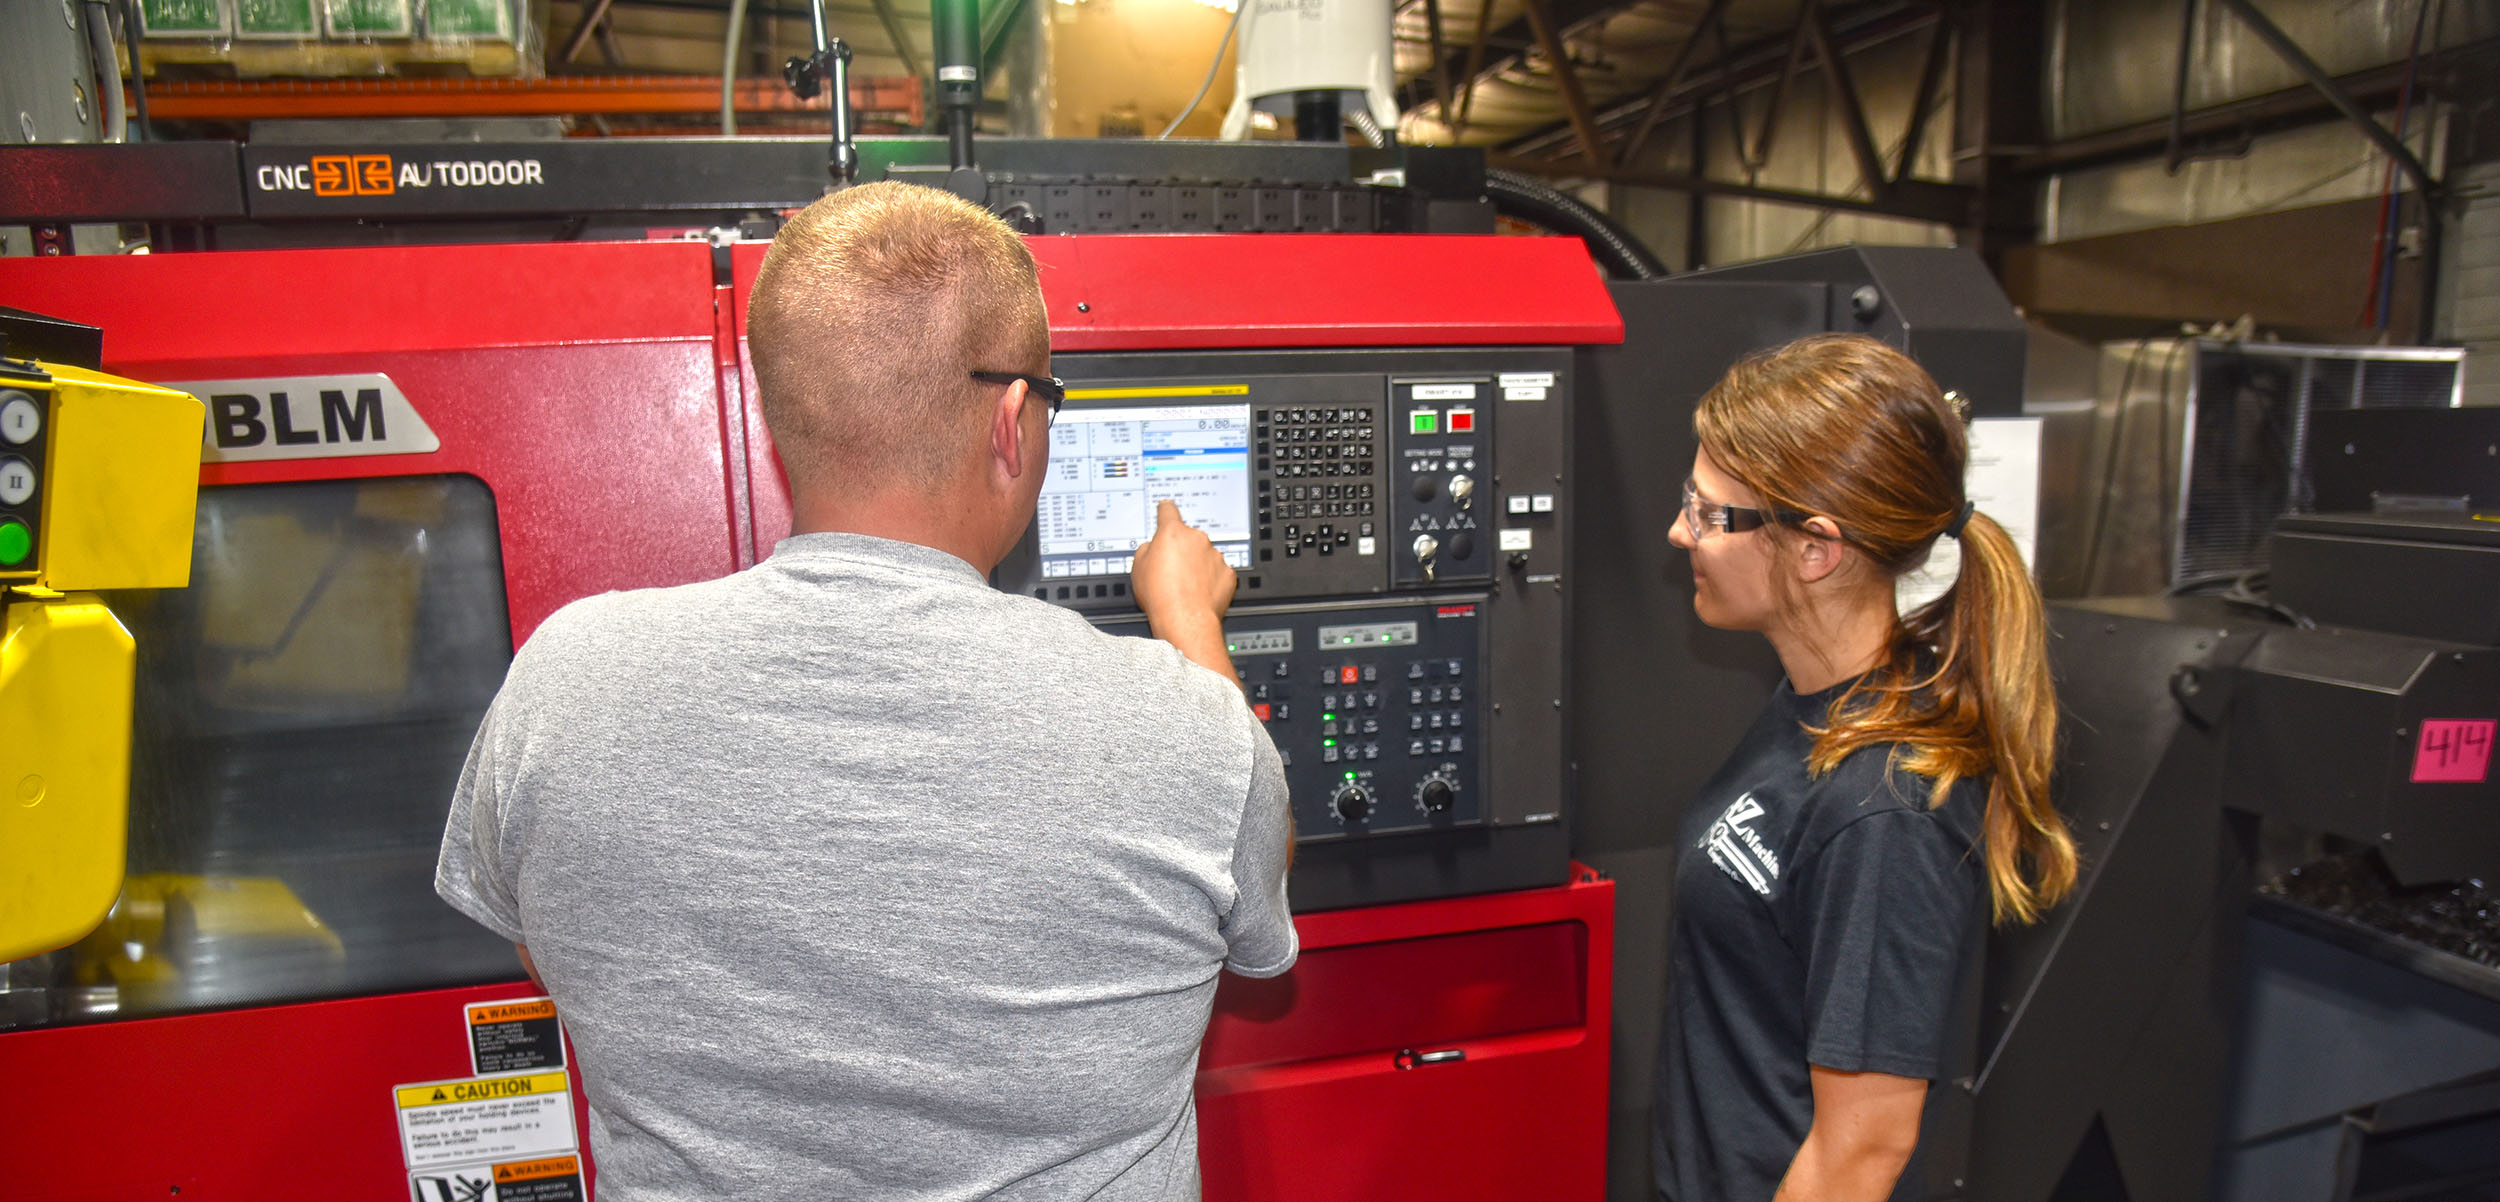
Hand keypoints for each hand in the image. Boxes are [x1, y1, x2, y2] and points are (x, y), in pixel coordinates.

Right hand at [1132, 500, 1236, 637]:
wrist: (1184, 619)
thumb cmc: (1160, 595)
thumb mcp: (1138, 567)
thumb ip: (1147, 549)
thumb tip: (1154, 548)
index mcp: (1173, 533)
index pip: (1168, 511)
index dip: (1165, 510)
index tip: (1167, 508)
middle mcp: (1197, 539)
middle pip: (1188, 538)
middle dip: (1181, 551)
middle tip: (1170, 571)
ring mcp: (1215, 556)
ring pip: (1204, 556)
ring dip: (1196, 566)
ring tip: (1184, 587)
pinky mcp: (1228, 573)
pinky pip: (1217, 572)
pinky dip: (1210, 580)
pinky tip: (1198, 593)